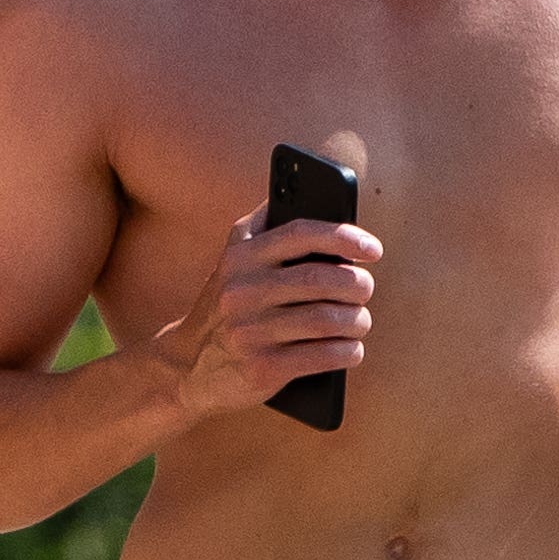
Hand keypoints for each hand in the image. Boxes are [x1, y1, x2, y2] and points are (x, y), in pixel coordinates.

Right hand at [162, 209, 374, 424]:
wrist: (185, 369)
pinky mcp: (262, 368)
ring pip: (328, 319)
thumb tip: (303, 190)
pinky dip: (348, 352)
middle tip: (364, 289)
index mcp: (241, 258)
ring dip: (357, 321)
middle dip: (357, 285)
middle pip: (322, 279)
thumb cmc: (225, 308)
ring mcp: (251, 331)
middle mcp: (243, 291)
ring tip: (360, 321)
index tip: (373, 249)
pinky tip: (351, 349)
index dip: (344, 236)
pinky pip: (323, 356)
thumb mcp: (231, 263)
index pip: (301, 234)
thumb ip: (261, 227)